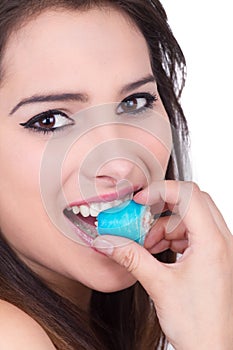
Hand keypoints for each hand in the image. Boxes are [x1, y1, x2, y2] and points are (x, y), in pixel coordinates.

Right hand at [92, 181, 232, 349]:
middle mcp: (221, 240)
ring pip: (190, 217)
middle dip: (163, 205)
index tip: (139, 200)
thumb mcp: (158, 285)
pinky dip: (171, 236)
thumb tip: (106, 241)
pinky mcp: (213, 256)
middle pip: (192, 201)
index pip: (188, 195)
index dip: (160, 190)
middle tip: (141, 215)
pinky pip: (191, 233)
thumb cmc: (198, 325)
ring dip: (164, 225)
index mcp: (212, 242)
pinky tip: (157, 251)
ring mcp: (219, 248)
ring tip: (146, 244)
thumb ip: (130, 257)